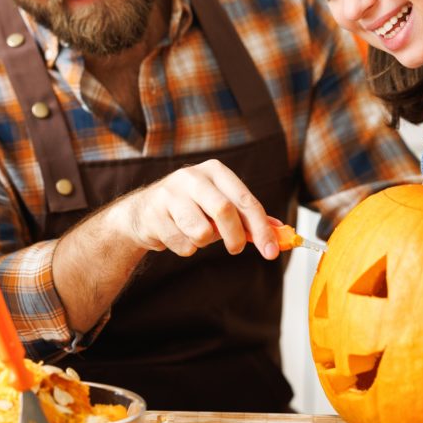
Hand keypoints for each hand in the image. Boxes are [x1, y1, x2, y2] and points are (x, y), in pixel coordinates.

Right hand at [118, 159, 278, 258]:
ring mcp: (170, 194)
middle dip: (235, 237)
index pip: (245, 200)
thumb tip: (279, 231)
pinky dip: (186, 248)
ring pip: (201, 231)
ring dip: (203, 242)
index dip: (261, 228)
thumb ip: (247, 217)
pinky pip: (182, 244)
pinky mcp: (154, 214)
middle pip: (224, 210)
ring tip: (195, 234)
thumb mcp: (219, 205)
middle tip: (235, 250)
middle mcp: (192, 177)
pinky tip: (177, 235)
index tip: (271, 250)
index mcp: (215, 171)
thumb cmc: (189, 208)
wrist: (142, 213)